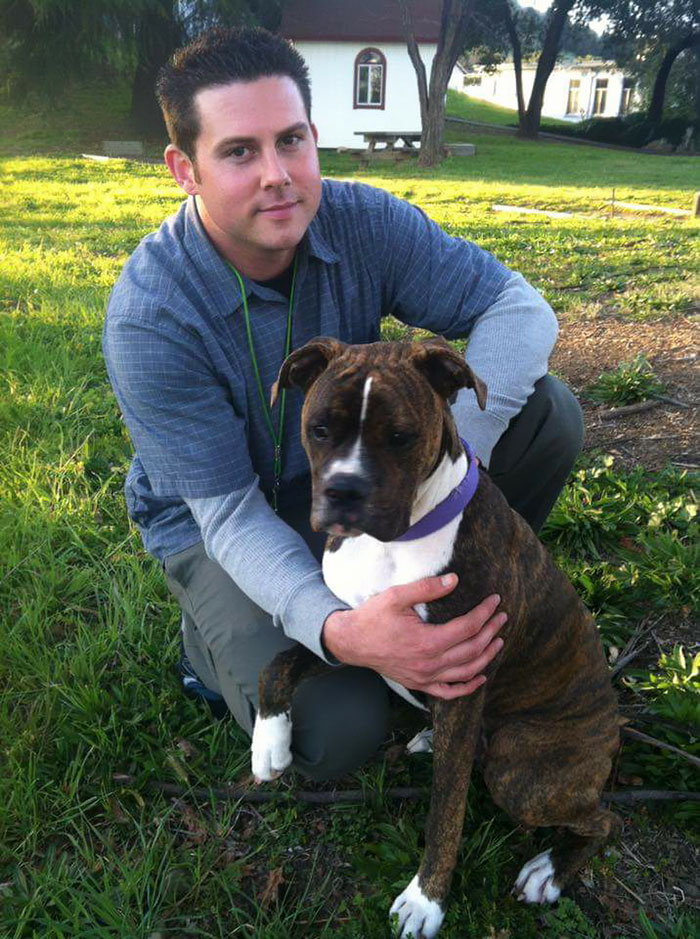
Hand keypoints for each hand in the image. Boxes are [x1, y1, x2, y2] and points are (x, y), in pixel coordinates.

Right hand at [322, 575, 504, 699]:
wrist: (351, 641)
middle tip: (502, 617)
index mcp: (427, 641)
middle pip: (471, 649)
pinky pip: (449, 692)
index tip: (495, 601)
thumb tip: (454, 580)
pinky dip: (468, 687)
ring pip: (466, 672)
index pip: (467, 627)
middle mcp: (429, 664)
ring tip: (499, 641)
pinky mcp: (419, 684)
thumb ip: (426, 588)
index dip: (485, 613)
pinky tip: (480, 677)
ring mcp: (425, 677)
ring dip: (486, 657)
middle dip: (491, 632)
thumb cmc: (372, 617)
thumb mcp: (396, 596)